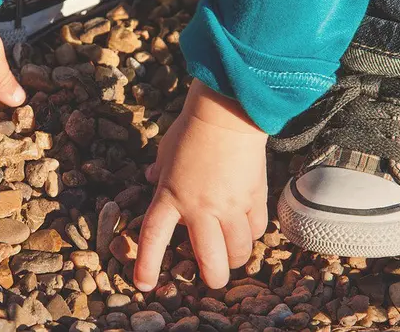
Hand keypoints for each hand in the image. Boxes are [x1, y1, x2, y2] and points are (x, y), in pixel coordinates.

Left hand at [133, 80, 268, 289]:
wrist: (227, 114)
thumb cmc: (192, 129)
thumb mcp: (166, 151)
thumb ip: (159, 170)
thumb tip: (151, 177)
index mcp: (170, 196)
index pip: (154, 238)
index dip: (147, 265)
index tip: (143, 285)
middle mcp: (200, 208)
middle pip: (209, 259)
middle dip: (213, 278)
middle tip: (213, 281)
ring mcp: (229, 205)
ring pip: (238, 250)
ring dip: (235, 258)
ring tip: (232, 255)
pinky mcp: (253, 197)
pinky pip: (256, 229)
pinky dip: (252, 233)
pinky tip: (247, 228)